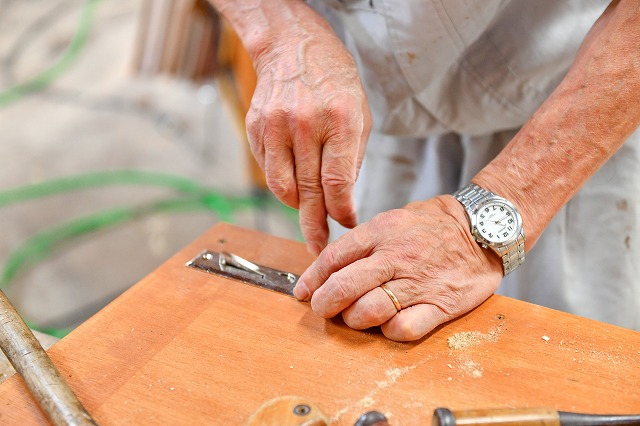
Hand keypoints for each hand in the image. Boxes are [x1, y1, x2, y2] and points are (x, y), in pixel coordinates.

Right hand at [246, 18, 370, 254]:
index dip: (341, 212)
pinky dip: (282, 182)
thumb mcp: (360, 115)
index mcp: (340, 119)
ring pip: (283, 187)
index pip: (338, 182)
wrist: (294, 47)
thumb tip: (342, 203)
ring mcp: (276, 125)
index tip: (346, 225)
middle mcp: (305, 124)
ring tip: (307, 209)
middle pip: (310, 191)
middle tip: (318, 248)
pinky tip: (293, 174)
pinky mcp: (256, 127)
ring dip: (297, 206)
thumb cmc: (334, 82)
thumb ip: (351, 160)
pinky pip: (267, 170)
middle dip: (315, 226)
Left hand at [294, 196, 502, 340]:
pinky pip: (404, 329)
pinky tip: (388, 326)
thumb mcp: (393, 219)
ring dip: (354, 320)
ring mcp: (418, 283)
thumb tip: (328, 266)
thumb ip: (363, 242)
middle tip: (322, 310)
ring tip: (356, 318)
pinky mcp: (441, 305)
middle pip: (344, 287)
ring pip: (369, 311)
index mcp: (381, 232)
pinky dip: (389, 332)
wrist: (484, 227)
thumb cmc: (433, 225)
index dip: (312, 279)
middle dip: (324, 304)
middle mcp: (396, 257)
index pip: (333, 258)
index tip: (302, 292)